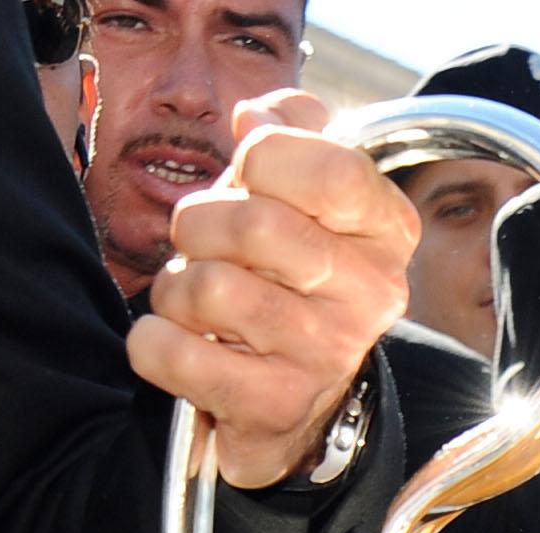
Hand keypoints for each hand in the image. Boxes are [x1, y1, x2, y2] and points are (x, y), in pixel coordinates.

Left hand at [127, 93, 418, 489]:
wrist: (304, 411)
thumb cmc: (293, 283)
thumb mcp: (307, 198)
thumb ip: (292, 132)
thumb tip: (256, 114)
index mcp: (385, 233)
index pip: (332, 171)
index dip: (266, 157)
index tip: (251, 176)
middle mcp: (369, 298)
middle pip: (254, 224)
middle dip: (200, 225)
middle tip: (205, 247)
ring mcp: (324, 358)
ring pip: (207, 287)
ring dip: (175, 288)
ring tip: (198, 305)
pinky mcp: (273, 407)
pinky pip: (172, 350)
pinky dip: (154, 343)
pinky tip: (184, 346)